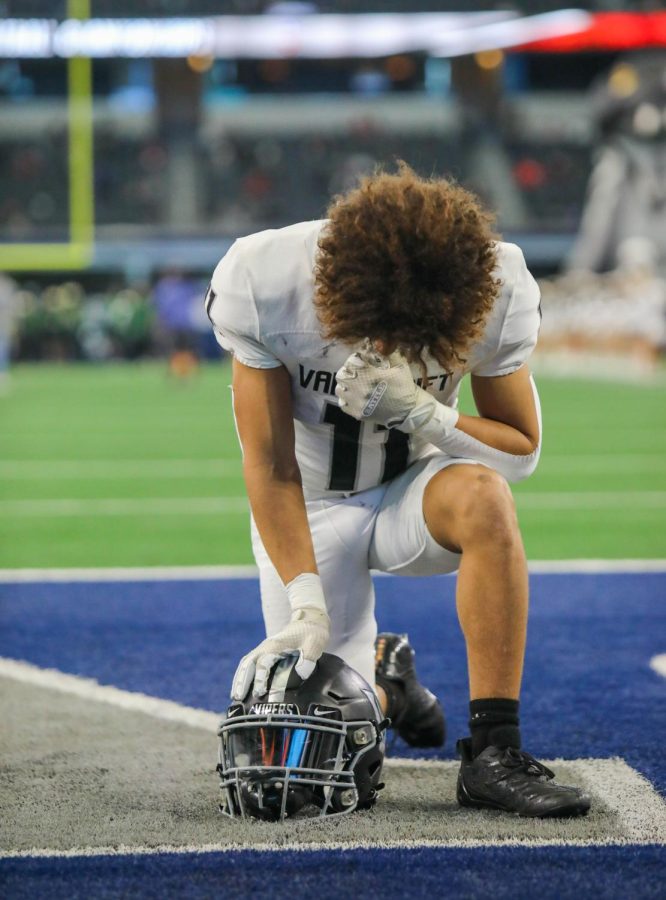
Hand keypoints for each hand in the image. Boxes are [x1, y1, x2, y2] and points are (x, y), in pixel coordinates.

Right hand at [231, 573, 329, 699]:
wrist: (310, 618)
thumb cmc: (313, 632)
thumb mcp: (316, 643)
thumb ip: (309, 658)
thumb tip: (300, 673)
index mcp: (277, 645)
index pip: (263, 663)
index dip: (260, 678)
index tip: (259, 693)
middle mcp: (266, 646)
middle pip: (248, 663)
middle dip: (242, 680)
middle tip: (237, 698)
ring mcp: (264, 648)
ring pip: (246, 663)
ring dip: (239, 678)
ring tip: (235, 696)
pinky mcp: (266, 651)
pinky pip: (249, 663)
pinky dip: (243, 674)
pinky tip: (242, 687)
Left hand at [336, 348, 455, 432]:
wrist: (409, 410)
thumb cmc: (404, 386)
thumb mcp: (400, 365)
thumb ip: (387, 352)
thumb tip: (376, 341)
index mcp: (371, 375)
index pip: (351, 361)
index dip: (354, 358)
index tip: (360, 360)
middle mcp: (361, 389)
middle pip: (341, 375)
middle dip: (347, 371)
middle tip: (355, 371)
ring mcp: (358, 403)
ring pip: (339, 390)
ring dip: (345, 385)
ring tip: (354, 384)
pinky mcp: (358, 414)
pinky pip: (343, 404)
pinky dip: (346, 399)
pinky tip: (354, 396)